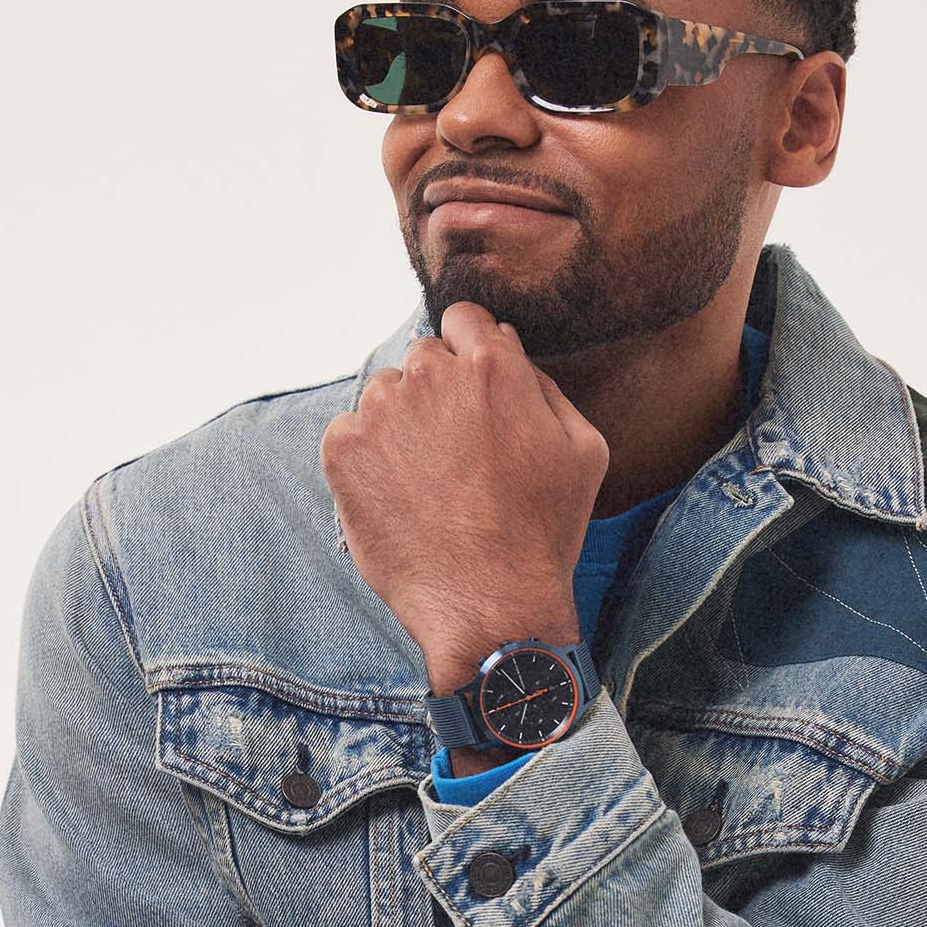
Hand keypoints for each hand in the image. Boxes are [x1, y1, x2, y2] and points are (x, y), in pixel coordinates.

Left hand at [319, 302, 606, 688]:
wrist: (488, 607)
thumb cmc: (543, 535)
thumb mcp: (583, 450)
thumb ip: (544, 385)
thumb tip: (507, 346)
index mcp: (492, 367)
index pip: (463, 319)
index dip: (468, 350)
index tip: (470, 387)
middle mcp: (430, 376)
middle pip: (423, 358)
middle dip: (436, 394)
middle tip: (455, 454)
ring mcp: (381, 411)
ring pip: (384, 396)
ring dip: (400, 426)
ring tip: (427, 485)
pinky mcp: (343, 450)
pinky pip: (350, 433)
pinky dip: (367, 460)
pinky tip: (398, 499)